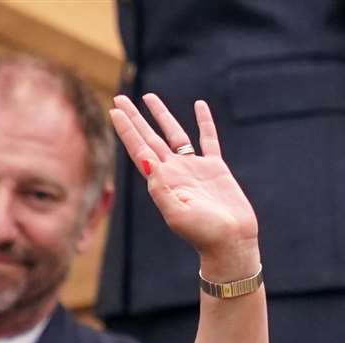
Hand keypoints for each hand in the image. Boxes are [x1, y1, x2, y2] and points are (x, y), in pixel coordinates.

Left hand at [109, 95, 258, 273]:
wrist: (230, 242)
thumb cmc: (203, 233)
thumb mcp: (176, 213)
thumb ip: (160, 189)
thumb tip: (145, 161)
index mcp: (161, 181)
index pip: (139, 149)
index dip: (126, 129)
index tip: (114, 109)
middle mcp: (174, 172)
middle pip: (150, 137)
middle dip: (134, 118)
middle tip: (119, 98)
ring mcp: (194, 169)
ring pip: (175, 134)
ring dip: (161, 116)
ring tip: (149, 98)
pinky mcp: (215, 169)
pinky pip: (208, 139)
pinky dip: (204, 122)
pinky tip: (199, 105)